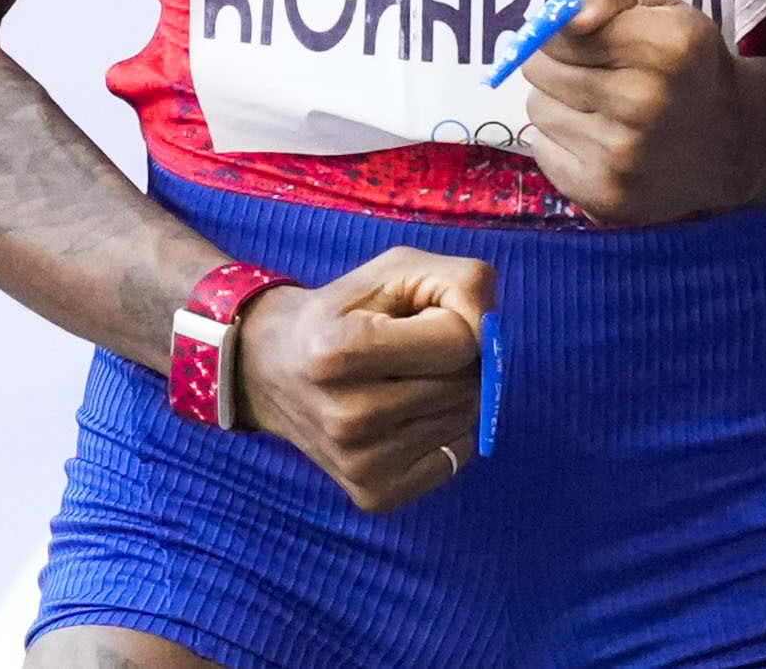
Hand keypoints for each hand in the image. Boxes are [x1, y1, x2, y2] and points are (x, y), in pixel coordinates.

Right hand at [233, 245, 494, 511]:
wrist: (271, 368)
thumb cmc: (344, 312)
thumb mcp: (395, 270)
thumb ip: (460, 283)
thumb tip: (494, 336)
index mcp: (340, 351)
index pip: (460, 341)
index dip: (453, 320)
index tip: (417, 319)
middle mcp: (348, 416)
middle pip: (465, 385)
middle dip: (454, 360)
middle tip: (409, 352)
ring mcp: (360, 464)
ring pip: (464, 421)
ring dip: (450, 395)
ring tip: (402, 382)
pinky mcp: (375, 495)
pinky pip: (455, 457)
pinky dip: (444, 432)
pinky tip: (403, 417)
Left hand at [515, 0, 752, 225]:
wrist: (734, 143)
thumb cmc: (685, 62)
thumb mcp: (656, 6)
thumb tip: (572, 16)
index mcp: (665, 46)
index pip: (559, 29)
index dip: (570, 32)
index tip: (595, 40)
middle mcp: (645, 103)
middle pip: (539, 68)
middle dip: (559, 65)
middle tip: (598, 75)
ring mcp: (625, 157)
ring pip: (537, 109)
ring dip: (560, 104)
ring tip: (603, 110)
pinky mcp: (605, 197)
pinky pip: (542, 151)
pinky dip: (562, 144)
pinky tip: (600, 142)